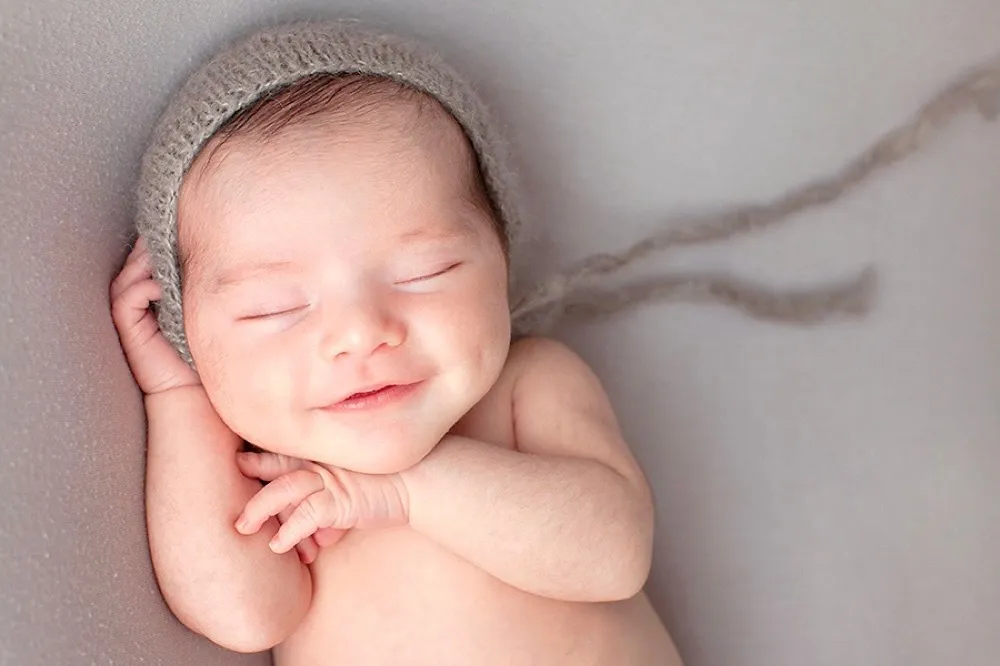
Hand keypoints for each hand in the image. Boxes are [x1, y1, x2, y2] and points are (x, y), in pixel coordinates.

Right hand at [109, 237, 199, 394]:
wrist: (195, 388)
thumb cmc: (201, 348)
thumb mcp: (201, 308)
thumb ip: (196, 284)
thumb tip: (210, 255)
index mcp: (156, 293)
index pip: (149, 260)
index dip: (158, 245)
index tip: (177, 232)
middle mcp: (140, 301)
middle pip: (136, 264)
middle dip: (150, 249)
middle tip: (169, 238)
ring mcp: (132, 314)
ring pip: (129, 277)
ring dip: (145, 264)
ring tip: (165, 256)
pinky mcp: (129, 328)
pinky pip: (128, 299)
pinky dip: (144, 288)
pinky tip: (162, 287)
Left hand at [234, 451, 409, 555]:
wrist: (418, 481)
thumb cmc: (386, 484)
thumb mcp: (352, 481)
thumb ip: (328, 495)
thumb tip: (315, 526)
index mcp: (323, 455)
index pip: (285, 453)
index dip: (259, 457)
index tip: (237, 461)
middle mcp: (322, 463)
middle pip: (276, 466)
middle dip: (250, 475)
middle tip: (229, 484)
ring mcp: (330, 480)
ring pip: (284, 490)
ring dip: (259, 509)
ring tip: (242, 527)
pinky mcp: (340, 501)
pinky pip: (307, 515)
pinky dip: (290, 531)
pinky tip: (278, 545)